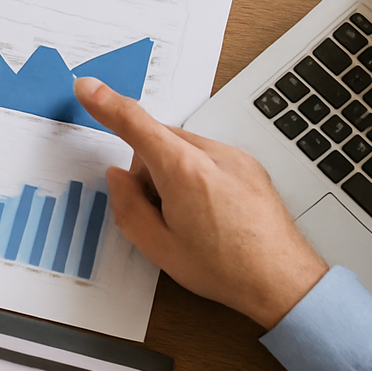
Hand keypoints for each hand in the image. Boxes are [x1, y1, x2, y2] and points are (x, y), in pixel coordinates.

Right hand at [74, 77, 326, 328]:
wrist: (284, 282)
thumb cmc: (226, 270)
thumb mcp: (159, 248)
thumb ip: (127, 206)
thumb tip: (118, 177)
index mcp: (183, 171)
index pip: (135, 124)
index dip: (106, 104)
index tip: (87, 88)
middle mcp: (212, 154)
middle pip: (158, 141)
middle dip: (148, 169)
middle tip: (159, 212)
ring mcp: (235, 157)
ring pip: (182, 149)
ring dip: (173, 173)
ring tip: (191, 219)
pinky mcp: (249, 165)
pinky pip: (207, 157)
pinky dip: (196, 176)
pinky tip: (210, 213)